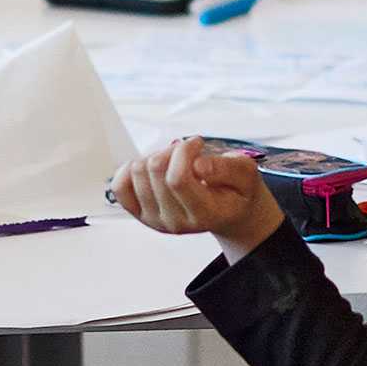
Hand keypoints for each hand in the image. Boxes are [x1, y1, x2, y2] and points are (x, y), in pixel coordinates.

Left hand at [113, 138, 286, 255]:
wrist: (229, 212)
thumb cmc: (237, 191)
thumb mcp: (247, 174)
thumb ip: (227, 168)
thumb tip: (199, 165)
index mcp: (204, 214)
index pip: (177, 178)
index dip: (185, 151)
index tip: (198, 143)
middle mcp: (176, 222)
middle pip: (155, 170)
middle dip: (172, 150)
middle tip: (188, 152)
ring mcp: (155, 220)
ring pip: (137, 172)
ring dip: (156, 156)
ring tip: (175, 161)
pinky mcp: (141, 214)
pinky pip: (119, 187)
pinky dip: (131, 169)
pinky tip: (152, 167)